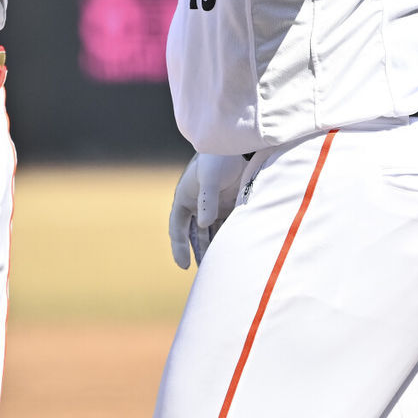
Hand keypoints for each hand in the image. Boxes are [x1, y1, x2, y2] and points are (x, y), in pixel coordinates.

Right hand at [168, 152, 245, 268]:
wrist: (239, 144)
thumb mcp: (209, 177)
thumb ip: (207, 200)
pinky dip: (226, 240)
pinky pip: (225, 227)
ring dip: (211, 248)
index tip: (183, 264)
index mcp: (185, 197)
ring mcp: (213, 205)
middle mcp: (197, 204)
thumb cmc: (218, 158)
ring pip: (210, 233)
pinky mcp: (229, 205)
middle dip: (196, 252)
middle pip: (193, 234)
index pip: (178, 227)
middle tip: (201, 272)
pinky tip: (231, 253)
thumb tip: (203, 225)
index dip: (178, 246)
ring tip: (216, 268)